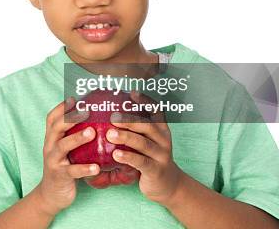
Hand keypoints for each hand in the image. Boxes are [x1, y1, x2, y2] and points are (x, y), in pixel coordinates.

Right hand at [36, 97, 98, 215]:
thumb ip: (74, 135)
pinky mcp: (59, 175)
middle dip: (70, 117)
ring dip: (77, 138)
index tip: (76, 98)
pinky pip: (72, 171)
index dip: (62, 106)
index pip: (52, 117)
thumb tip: (97, 119)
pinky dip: (84, 168)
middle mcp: (49, 146)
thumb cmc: (64, 167)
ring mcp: (53, 160)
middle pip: (56, 127)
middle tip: (87, 111)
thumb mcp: (66, 149)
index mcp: (51, 137)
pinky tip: (97, 167)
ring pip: (63, 146)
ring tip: (92, 133)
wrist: (52, 194)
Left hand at [105, 90, 185, 204]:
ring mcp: (161, 155)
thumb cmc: (150, 158)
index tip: (131, 93)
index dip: (145, 101)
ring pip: (143, 144)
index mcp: (161, 130)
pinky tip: (116, 155)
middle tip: (112, 117)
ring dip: (126, 137)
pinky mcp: (156, 170)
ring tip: (110, 134)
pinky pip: (141, 162)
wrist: (168, 184)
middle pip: (147, 126)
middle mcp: (164, 140)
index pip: (156, 111)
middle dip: (129, 120)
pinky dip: (128, 157)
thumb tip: (110, 113)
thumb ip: (135, 129)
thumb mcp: (147, 142)